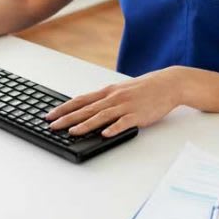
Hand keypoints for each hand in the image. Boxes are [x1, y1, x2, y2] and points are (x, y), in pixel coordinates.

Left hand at [45, 67, 185, 136]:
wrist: (168, 84)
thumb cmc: (144, 88)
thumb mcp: (121, 90)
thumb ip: (106, 99)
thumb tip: (88, 109)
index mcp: (108, 92)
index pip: (81, 100)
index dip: (64, 108)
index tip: (50, 115)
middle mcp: (114, 98)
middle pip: (87, 109)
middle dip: (68, 118)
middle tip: (52, 126)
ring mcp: (125, 106)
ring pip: (102, 116)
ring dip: (86, 125)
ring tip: (72, 132)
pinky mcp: (138, 115)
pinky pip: (124, 123)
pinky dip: (113, 128)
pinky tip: (105, 134)